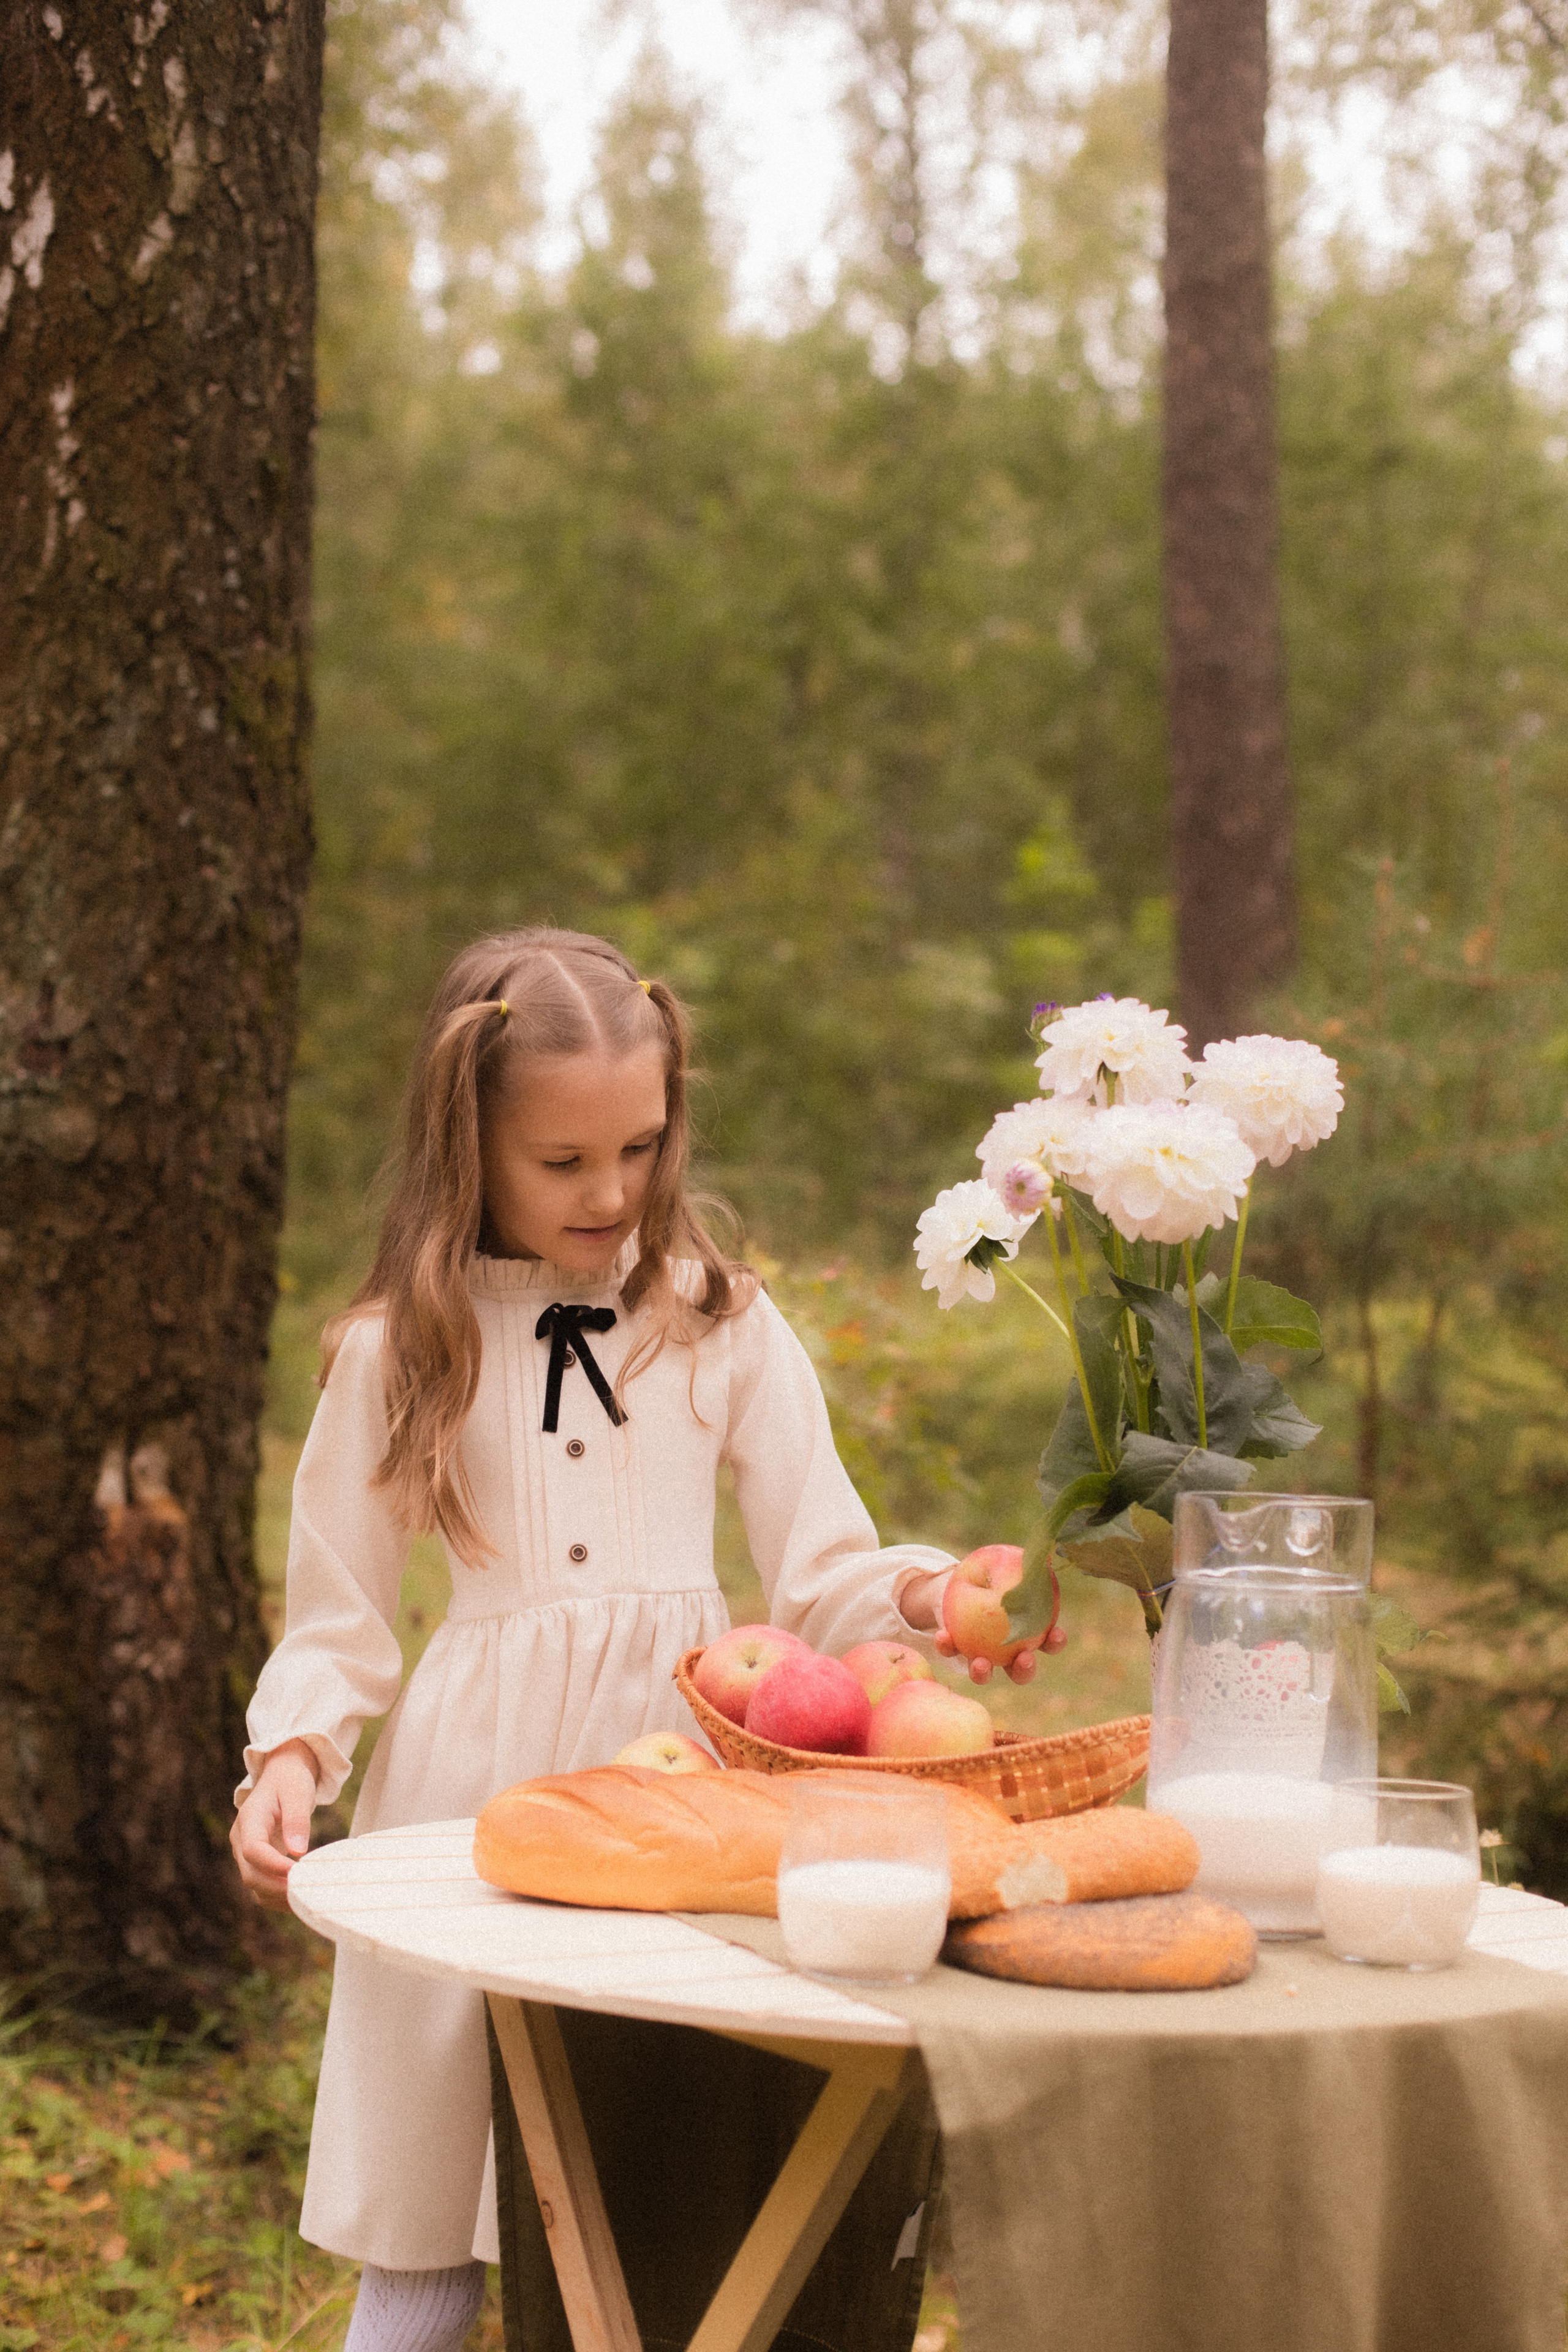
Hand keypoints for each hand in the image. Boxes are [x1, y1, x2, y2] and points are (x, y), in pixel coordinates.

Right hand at [231, 1739, 318, 1911]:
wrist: (281, 1776)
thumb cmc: (290, 1781)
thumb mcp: (298, 1792)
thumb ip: (297, 1820)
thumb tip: (297, 1852)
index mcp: (249, 1819)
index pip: (253, 1850)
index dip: (273, 1865)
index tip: (298, 1872)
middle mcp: (241, 1840)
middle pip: (251, 1874)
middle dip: (277, 1888)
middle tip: (308, 1892)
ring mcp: (246, 1854)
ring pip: (255, 1886)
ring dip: (279, 1897)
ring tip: (308, 1899)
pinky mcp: (257, 1862)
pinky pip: (263, 1886)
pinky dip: (280, 1896)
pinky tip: (302, 1897)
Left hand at [899, 1570, 1043, 1684]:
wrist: (957, 1582)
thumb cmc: (992, 1574)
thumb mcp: (1007, 1568)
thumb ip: (1023, 1568)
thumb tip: (1045, 1552)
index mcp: (1027, 1633)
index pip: (1049, 1642)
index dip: (1055, 1642)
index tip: (1056, 1634)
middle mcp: (1006, 1651)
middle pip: (1021, 1670)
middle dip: (1025, 1669)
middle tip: (1024, 1659)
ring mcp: (981, 1655)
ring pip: (985, 1673)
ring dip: (983, 1672)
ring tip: (981, 1664)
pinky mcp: (955, 1650)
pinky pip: (951, 1651)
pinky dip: (947, 1645)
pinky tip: (943, 1636)